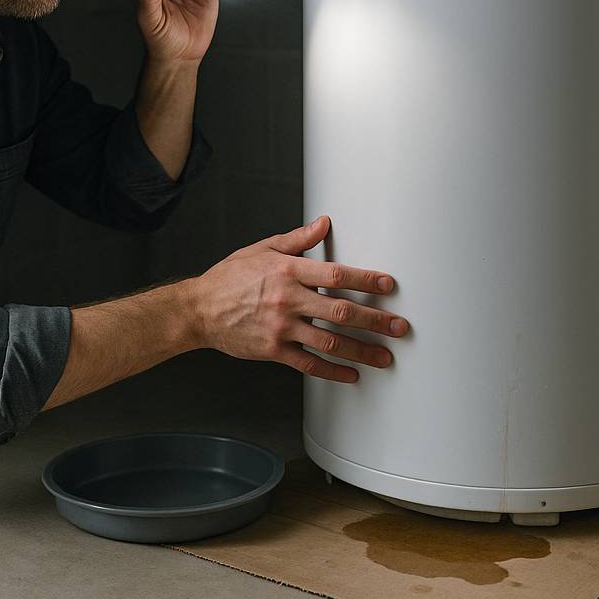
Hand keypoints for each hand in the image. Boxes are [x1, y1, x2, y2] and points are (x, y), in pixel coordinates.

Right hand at [187, 216, 407, 382]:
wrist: (199, 309)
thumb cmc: (230, 278)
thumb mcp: (263, 249)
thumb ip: (298, 240)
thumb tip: (324, 223)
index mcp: (288, 271)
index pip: (336, 274)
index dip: (366, 279)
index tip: (388, 285)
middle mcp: (288, 300)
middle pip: (341, 311)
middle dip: (375, 320)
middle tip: (400, 328)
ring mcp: (281, 327)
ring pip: (330, 341)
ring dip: (362, 351)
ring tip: (384, 357)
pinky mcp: (273, 350)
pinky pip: (308, 363)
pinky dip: (332, 371)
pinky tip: (351, 374)